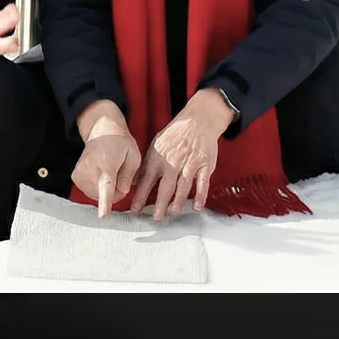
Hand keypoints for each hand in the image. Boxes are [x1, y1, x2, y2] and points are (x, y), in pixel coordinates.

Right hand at [72, 101, 141, 217]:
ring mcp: (80, 172)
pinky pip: (90, 192)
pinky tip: (101, 175)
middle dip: (116, 191)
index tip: (102, 215)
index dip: (105, 201)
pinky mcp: (75, 177)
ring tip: (110, 172)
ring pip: (96, 195)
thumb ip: (129, 176)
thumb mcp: (134, 156)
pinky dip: (98, 188)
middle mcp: (89, 167)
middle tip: (120, 175)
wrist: (101, 131)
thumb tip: (122, 192)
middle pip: (104, 194)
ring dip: (107, 190)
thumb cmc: (120, 144)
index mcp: (106, 162)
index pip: (106, 185)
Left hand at [128, 88, 235, 219]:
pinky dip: (201, 195)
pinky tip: (197, 206)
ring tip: (173, 212)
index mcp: (159, 157)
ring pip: (184, 185)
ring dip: (178, 200)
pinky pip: (202, 183)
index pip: (147, 180)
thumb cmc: (175, 135)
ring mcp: (190, 163)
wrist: (198, 120)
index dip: (141, 196)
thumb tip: (134, 181)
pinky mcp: (204, 165)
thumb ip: (146, 165)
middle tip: (156, 218)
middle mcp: (173, 161)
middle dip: (160, 203)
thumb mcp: (156, 145)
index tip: (135, 209)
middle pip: (166, 186)